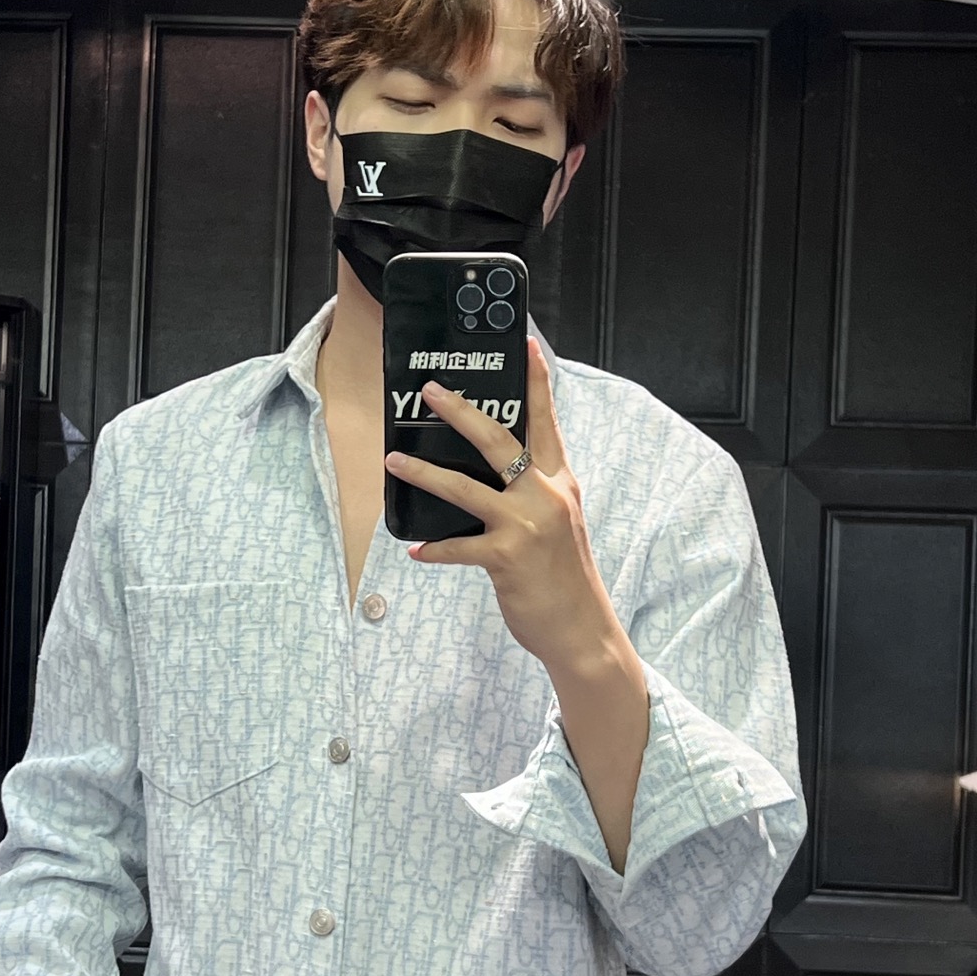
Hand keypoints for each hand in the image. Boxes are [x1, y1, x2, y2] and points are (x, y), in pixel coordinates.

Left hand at [383, 335, 620, 670]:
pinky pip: (458, 546)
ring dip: (424, 473)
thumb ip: (532, 495)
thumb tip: (492, 475)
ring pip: (465, 487)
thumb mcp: (558, 525)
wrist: (582, 630)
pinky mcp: (507, 557)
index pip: (547, 423)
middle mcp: (546, 497)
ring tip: (394, 461)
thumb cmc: (564, 577)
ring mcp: (526, 526)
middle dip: (461, 412)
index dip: (537, 383)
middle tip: (430, 391)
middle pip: (499, 440)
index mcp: (560, 484)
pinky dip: (435, 548)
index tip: (527, 346)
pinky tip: (417, 549)